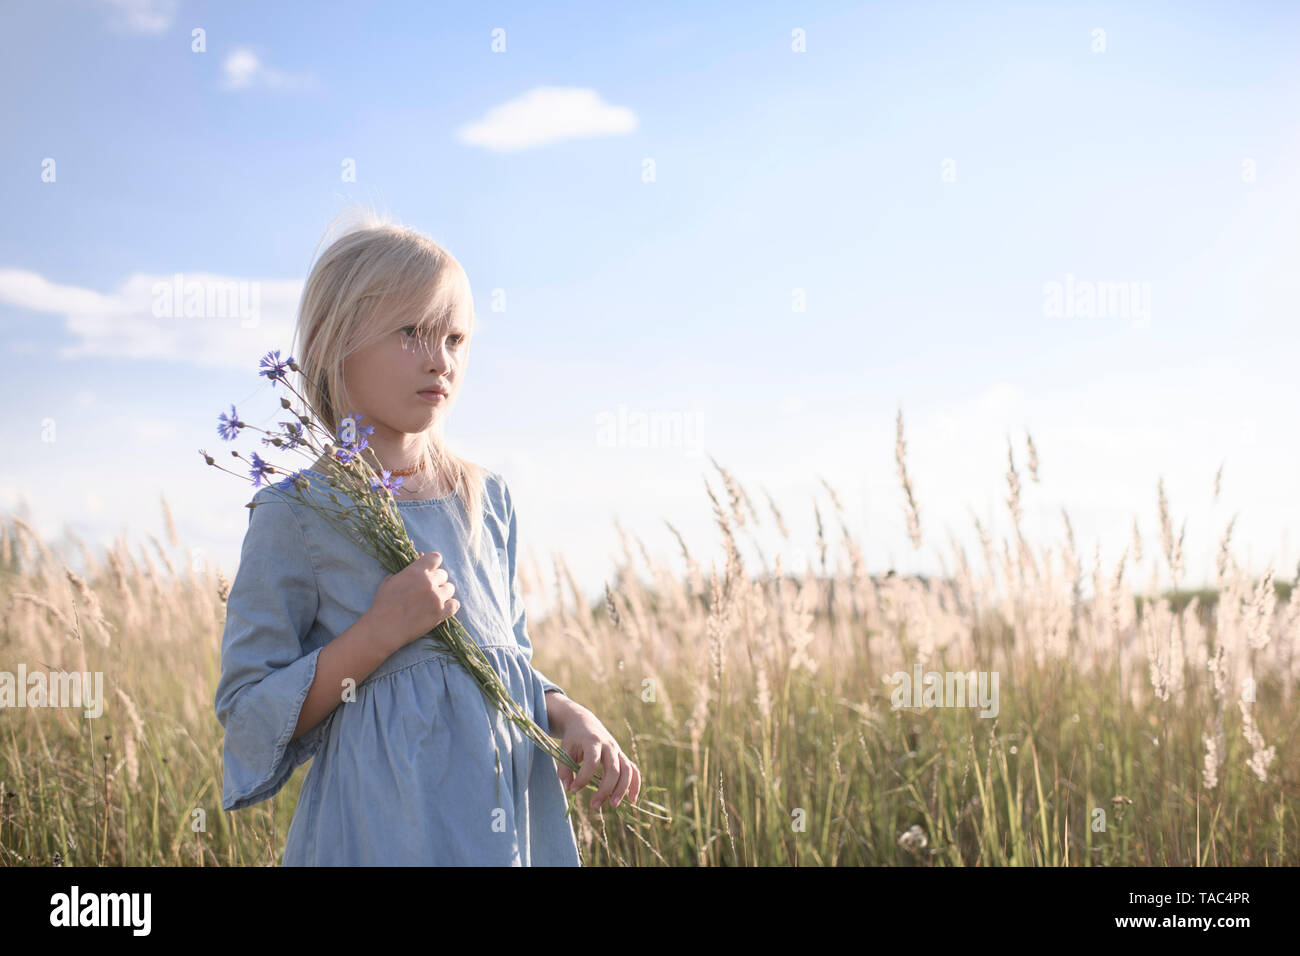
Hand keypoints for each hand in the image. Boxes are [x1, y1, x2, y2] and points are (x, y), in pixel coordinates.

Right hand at [364, 551, 458, 655]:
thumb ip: (406, 570)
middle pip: (443, 574)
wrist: (384, 628)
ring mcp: (436, 598)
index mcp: (415, 571)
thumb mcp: (390, 580)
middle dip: (436, 581)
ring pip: (450, 588)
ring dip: (443, 593)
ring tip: (433, 600)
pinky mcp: (440, 613)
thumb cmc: (383, 604)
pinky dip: (450, 606)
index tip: (430, 570)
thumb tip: (419, 557)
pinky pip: (455, 604)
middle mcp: (428, 582)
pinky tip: (442, 608)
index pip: (436, 557)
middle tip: (427, 590)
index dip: (433, 563)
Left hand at [549, 696, 640, 810]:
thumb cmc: (573, 738)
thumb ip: (564, 770)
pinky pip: (633, 770)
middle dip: (605, 789)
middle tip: (594, 806)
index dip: (583, 778)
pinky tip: (632, 800)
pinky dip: (635, 784)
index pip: (592, 762)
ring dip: (622, 789)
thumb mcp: (564, 750)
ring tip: (613, 805)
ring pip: (627, 770)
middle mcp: (609, 746)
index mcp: (593, 741)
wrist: (584, 722)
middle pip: (613, 769)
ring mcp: (618, 751)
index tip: (573, 789)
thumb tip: (569, 789)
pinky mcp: (622, 756)